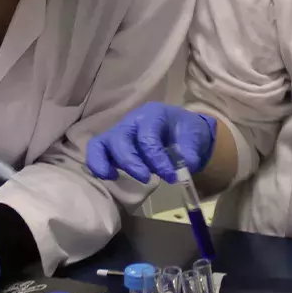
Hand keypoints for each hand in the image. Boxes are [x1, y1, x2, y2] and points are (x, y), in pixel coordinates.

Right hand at [86, 102, 215, 182]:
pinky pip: (96, 151)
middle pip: (120, 139)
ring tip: (116, 177)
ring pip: (102, 143)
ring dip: (108, 162)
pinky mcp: (112, 144)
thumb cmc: (185, 131)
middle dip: (131, 163)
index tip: (171, 176)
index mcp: (153, 114)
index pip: (147, 136)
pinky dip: (98, 164)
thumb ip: (190, 150)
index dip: (156, 159)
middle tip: (147, 178)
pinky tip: (110, 176)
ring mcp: (119, 132)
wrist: (180, 130)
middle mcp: (131, 120)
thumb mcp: (195, 136)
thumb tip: (185, 166)